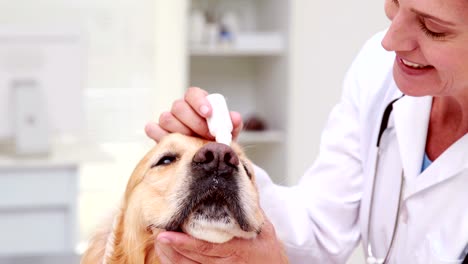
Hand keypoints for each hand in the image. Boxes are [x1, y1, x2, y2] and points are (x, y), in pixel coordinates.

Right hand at [145, 87, 243, 141]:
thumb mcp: (228, 134)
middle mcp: (182, 110)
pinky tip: (170, 141)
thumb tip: (235, 117)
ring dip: (180, 130)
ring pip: (166, 118)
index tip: (208, 113)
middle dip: (193, 121)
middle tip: (206, 135)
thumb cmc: (217, 142)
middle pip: (179, 106)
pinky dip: (158, 133)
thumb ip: (232, 124)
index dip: (199, 102)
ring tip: (192, 142)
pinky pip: (153, 129)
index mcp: (198, 103)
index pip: (193, 94)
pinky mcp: (159, 133)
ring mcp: (169, 121)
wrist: (206, 159)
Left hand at [155, 218, 287, 263]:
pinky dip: (175, 262)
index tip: (165, 235)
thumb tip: (239, 183)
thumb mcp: (264, 229)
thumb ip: (250, 210)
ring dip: (169, 255)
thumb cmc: (267, 251)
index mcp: (235, 250)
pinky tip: (167, 251)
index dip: (183, 243)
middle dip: (170, 246)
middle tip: (157, 231)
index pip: (205, 248)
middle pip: (189, 259)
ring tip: (160, 238)